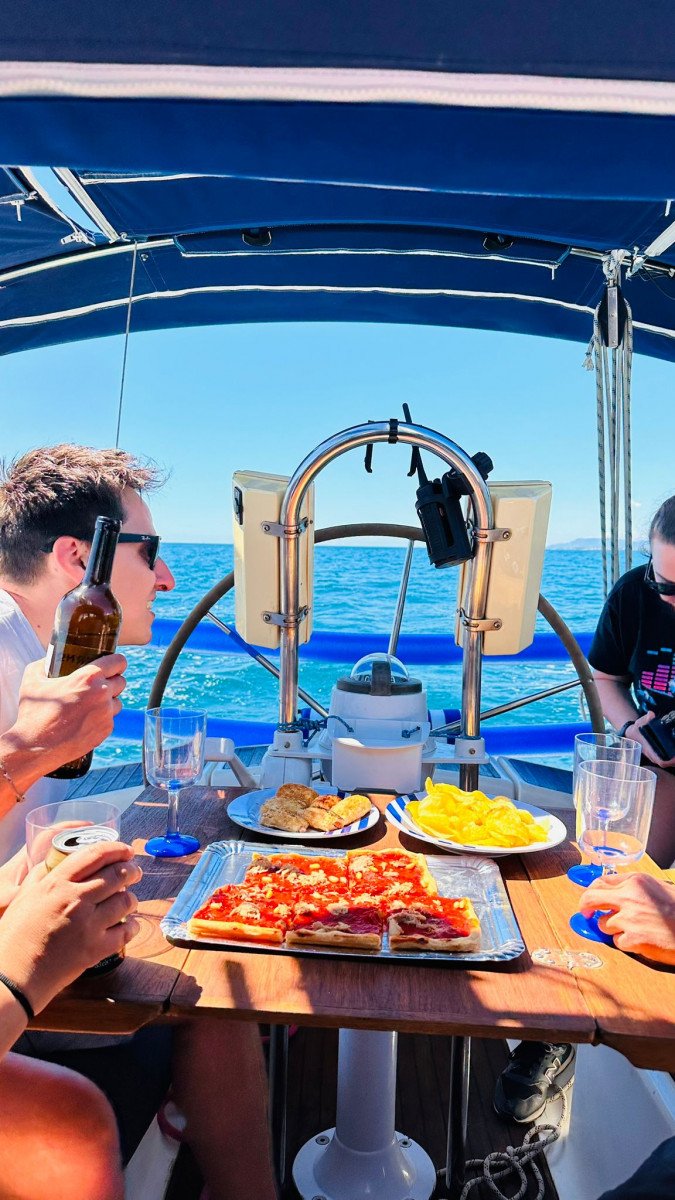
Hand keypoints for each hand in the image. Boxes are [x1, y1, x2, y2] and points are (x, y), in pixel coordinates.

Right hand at [0, 840, 141, 1012]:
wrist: (15, 976)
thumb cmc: (14, 938)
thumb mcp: (24, 897)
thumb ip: (41, 877)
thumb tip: (54, 863)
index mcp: (57, 883)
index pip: (95, 855)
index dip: (116, 848)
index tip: (125, 850)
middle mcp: (76, 899)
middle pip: (117, 874)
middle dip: (131, 870)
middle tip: (134, 872)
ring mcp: (89, 924)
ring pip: (126, 901)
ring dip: (132, 899)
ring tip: (129, 901)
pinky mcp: (96, 949)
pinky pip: (126, 931)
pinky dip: (133, 927)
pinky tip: (130, 925)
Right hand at [2, 654, 127, 781]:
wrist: (35, 746)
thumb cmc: (34, 712)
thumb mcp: (33, 680)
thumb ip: (43, 664)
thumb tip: (48, 659)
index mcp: (89, 677)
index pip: (118, 662)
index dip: (117, 662)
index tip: (114, 666)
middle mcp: (102, 693)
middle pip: (121, 682)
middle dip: (112, 682)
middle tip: (99, 686)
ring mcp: (106, 713)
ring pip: (117, 702)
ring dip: (108, 702)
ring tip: (90, 705)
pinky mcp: (105, 730)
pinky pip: (110, 720)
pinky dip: (102, 719)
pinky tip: (86, 721)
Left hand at [579, 872, 674, 962]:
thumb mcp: (656, 887)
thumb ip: (632, 888)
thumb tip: (610, 893)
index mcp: (635, 881)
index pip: (601, 881)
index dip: (592, 891)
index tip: (590, 899)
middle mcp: (629, 896)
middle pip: (591, 899)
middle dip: (585, 907)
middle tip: (586, 913)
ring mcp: (629, 918)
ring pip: (604, 924)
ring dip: (613, 929)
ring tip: (633, 929)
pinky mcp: (633, 939)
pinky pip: (617, 942)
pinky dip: (627, 943)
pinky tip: (642, 940)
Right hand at [623, 711, 674, 768]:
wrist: (631, 734)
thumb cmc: (636, 729)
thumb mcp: (640, 723)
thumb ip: (646, 719)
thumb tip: (651, 714)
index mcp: (649, 750)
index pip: (661, 761)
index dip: (670, 761)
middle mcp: (653, 756)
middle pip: (667, 764)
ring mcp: (655, 756)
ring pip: (667, 762)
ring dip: (674, 759)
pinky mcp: (657, 755)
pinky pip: (666, 759)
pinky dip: (672, 757)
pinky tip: (674, 751)